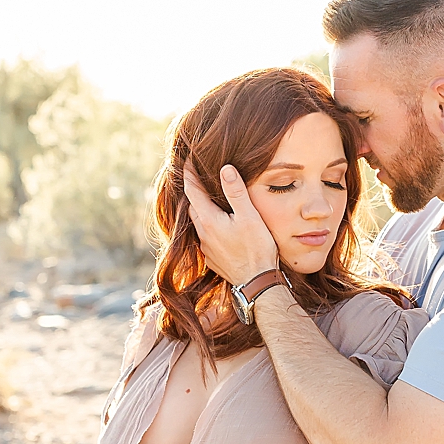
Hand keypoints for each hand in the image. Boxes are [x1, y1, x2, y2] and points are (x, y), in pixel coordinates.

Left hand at [182, 160, 277, 289]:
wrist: (256, 284)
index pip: (193, 190)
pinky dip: (208, 225)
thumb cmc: (256, 249)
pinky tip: (218, 225)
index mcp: (209, 220)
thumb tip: (225, 169)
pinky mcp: (211, 258)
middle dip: (194, 191)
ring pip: (198, 222)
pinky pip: (204, 236)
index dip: (189, 174)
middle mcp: (202, 233)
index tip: (187, 160)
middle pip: (192, 206)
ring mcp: (205, 247)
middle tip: (198, 176)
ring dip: (201, 209)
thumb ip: (236, 192)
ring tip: (208, 199)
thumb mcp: (249, 216)